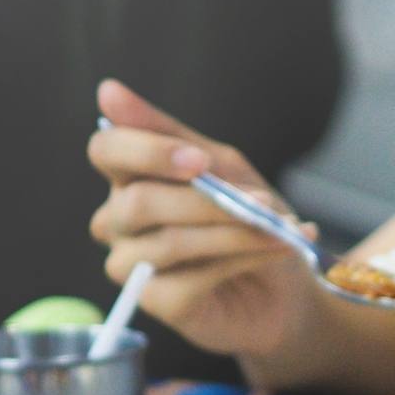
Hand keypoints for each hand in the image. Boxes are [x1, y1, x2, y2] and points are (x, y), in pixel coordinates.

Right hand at [88, 80, 324, 358]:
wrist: (288, 282)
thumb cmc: (249, 216)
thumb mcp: (222, 166)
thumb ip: (170, 135)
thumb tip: (107, 90)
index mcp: (129, 177)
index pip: (106, 151)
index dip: (147, 151)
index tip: (199, 160)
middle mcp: (118, 221)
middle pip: (138, 202)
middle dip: (206, 200)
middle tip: (260, 200)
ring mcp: (132, 265)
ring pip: (167, 242)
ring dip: (234, 231)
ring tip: (278, 228)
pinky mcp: (155, 304)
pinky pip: (188, 280)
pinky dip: (239, 260)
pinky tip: (272, 251)